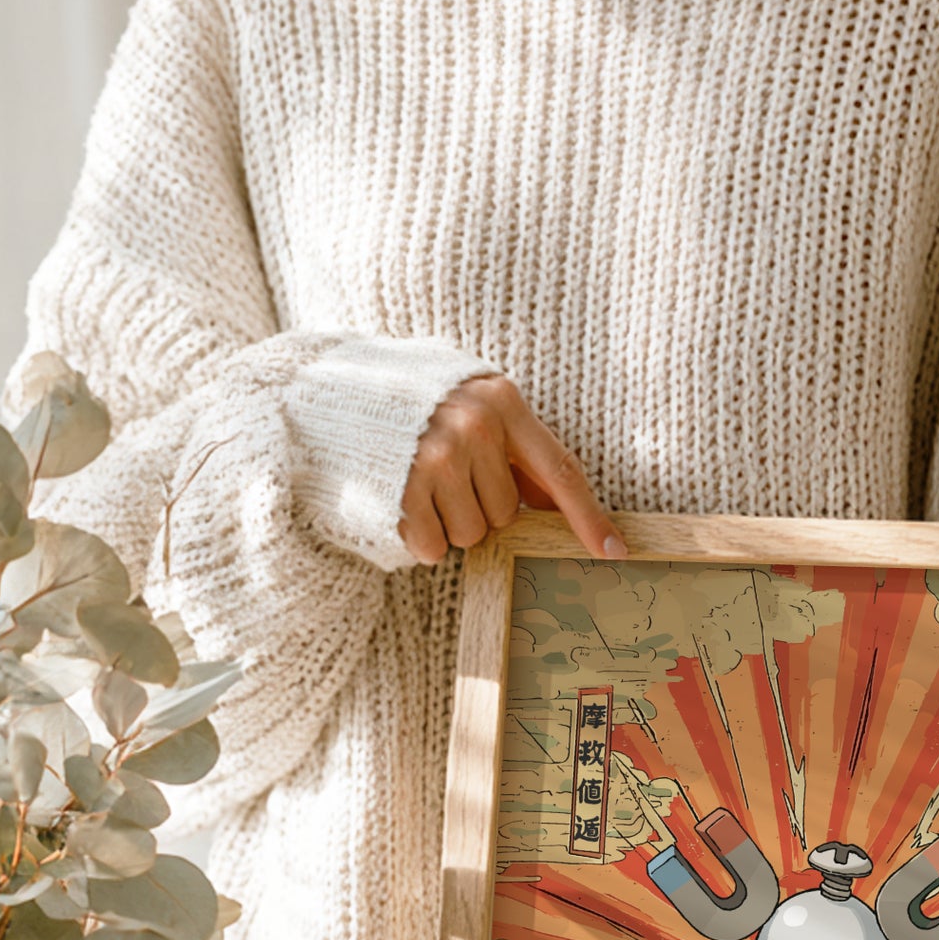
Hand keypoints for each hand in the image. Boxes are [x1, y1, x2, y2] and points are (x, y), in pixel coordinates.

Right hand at [400, 374, 625, 564]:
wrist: (323, 388)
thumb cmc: (407, 401)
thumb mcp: (468, 403)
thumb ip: (513, 446)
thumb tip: (555, 502)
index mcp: (502, 401)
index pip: (560, 470)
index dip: (589, 516)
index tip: (614, 551)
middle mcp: (475, 427)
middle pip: (507, 513)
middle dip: (479, 507)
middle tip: (443, 477)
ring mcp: (437, 458)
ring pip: (473, 535)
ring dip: (448, 524)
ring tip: (418, 485)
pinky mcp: (403, 490)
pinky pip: (434, 547)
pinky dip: (420, 538)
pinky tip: (400, 502)